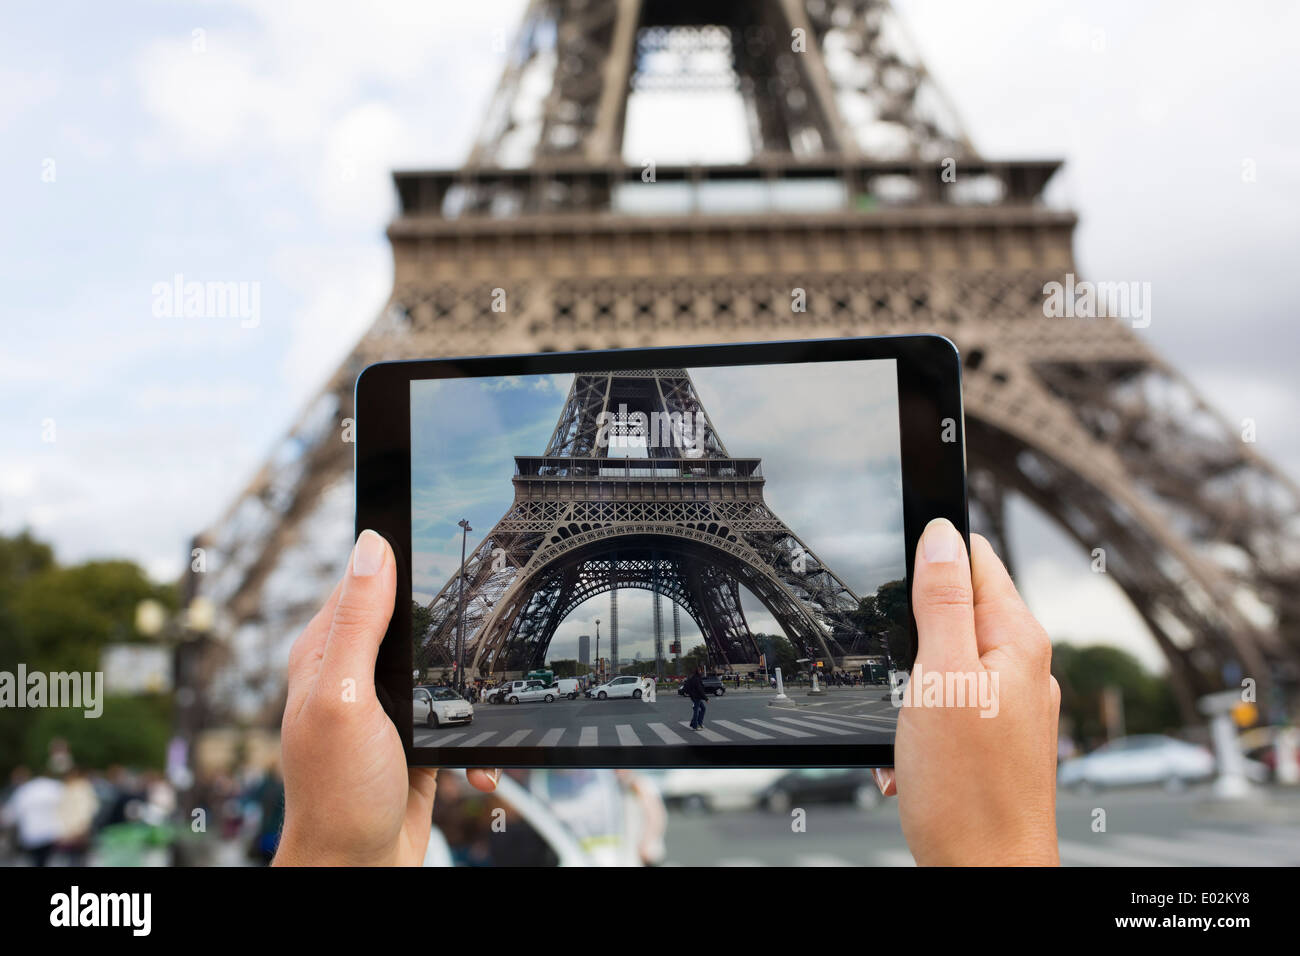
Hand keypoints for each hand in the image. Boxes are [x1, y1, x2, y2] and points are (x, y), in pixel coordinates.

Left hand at [274, 530, 498, 865]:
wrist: (357, 869)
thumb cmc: (337, 794)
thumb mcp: (344, 697)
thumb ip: (359, 623)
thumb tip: (372, 544)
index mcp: (326, 651)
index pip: (365, 581)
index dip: (403, 559)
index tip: (451, 550)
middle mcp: (353, 674)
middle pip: (415, 621)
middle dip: (456, 630)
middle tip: (493, 632)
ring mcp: (386, 708)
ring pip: (445, 671)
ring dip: (474, 692)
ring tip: (493, 708)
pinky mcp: (415, 739)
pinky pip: (458, 722)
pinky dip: (478, 744)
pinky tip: (482, 764)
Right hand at [874, 518, 1059, 865]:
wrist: (986, 874)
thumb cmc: (967, 791)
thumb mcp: (941, 678)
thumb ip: (942, 601)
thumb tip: (941, 534)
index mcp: (1017, 639)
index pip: (974, 558)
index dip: (929, 559)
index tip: (897, 586)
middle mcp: (1021, 666)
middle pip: (952, 610)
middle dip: (910, 636)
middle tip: (903, 679)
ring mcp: (1008, 704)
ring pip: (940, 662)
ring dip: (910, 688)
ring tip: (909, 729)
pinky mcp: (993, 738)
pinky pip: (943, 706)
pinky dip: (918, 725)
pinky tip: (911, 758)